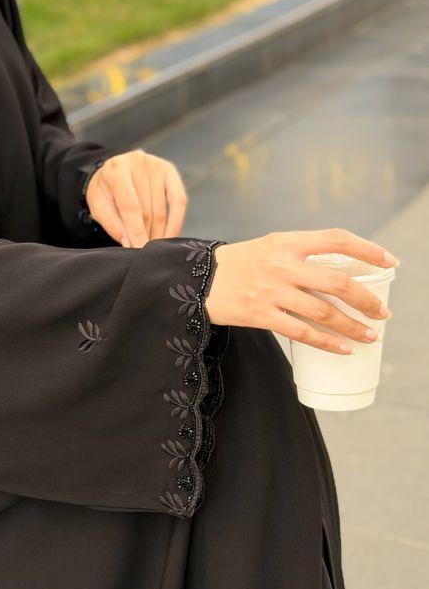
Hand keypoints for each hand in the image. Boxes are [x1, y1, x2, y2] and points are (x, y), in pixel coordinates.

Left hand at [85, 150, 187, 246]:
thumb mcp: (99, 206)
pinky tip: (171, 235)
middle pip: (147, 209)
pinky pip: (179, 199)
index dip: (136, 231)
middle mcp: (138, 162)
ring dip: (159, 232)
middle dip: (147, 234)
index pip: (130, 206)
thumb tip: (130, 243)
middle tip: (145, 252)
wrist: (113, 170)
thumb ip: (113, 224)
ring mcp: (156, 164)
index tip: (139, 250)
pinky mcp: (169, 170)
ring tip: (154, 246)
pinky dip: (176, 220)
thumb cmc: (105, 190)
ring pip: (162, 208)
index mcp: (116, 169)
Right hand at [206, 228, 398, 354]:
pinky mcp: (261, 315)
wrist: (198, 278)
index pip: (337, 239)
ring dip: (354, 327)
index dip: (368, 249)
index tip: (390, 261)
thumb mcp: (271, 245)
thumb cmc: (242, 262)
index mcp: (288, 242)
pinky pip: (302, 333)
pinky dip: (328, 343)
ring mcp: (272, 291)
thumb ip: (302, 253)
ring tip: (371, 336)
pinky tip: (344, 349)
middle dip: (367, 300)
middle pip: (338, 282)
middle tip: (382, 312)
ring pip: (325, 313)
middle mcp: (283, 264)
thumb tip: (342, 268)